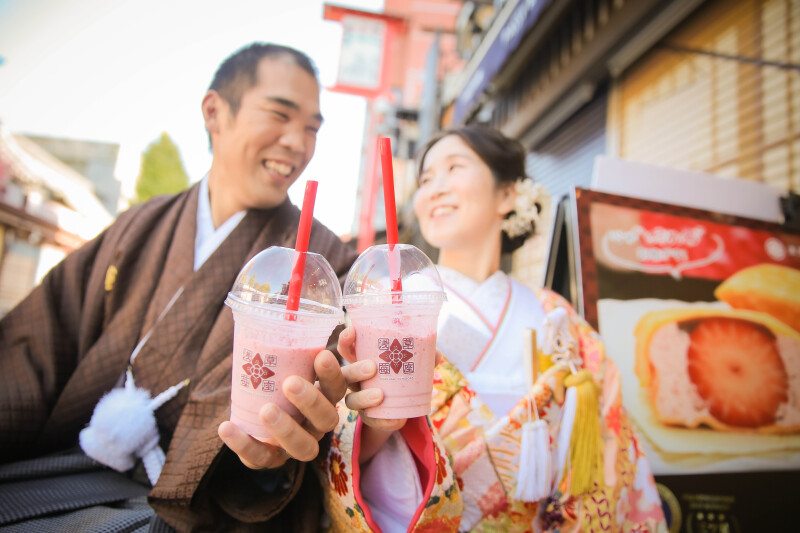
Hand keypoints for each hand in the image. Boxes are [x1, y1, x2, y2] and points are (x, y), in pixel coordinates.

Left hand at [218, 348, 374, 469]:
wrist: (256, 416)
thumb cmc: (278, 380)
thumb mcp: (288, 363)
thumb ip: (292, 342)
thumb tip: (292, 308)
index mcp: (325, 399)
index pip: (337, 389)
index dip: (332, 375)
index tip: (321, 355)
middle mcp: (316, 425)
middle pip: (326, 419)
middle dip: (310, 401)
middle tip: (290, 383)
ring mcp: (296, 445)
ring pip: (302, 447)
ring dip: (286, 429)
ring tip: (266, 410)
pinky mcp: (271, 459)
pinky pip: (260, 458)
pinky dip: (243, 444)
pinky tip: (226, 426)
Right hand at [337, 327, 443, 462]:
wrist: (403, 407)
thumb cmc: (403, 376)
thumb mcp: (412, 364)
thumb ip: (423, 356)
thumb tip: (435, 354)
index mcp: (363, 361)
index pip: (348, 349)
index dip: (346, 340)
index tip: (352, 332)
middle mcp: (355, 380)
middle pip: (345, 374)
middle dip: (355, 369)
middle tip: (372, 367)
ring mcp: (360, 400)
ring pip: (352, 400)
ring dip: (364, 397)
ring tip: (380, 395)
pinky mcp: (369, 418)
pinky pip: (371, 421)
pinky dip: (383, 421)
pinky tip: (396, 420)